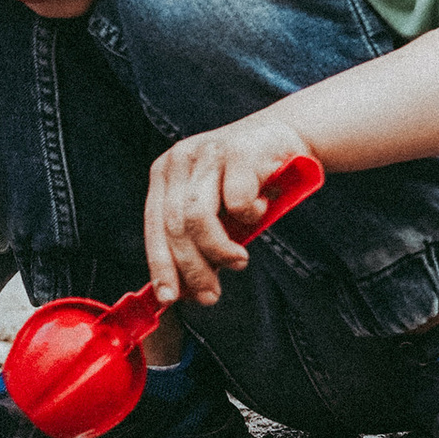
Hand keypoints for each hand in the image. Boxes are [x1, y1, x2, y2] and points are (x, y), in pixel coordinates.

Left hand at [141, 105, 320, 307]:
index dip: (160, 265)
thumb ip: (197, 242)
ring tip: (239, 261)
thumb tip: (186, 291)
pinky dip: (251, 216)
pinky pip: (237, 202)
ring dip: (219, 250)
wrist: (285, 139)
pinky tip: (259, 210)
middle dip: (192, 269)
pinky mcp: (238, 152)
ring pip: (198, 217)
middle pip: (174, 227)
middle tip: (211, 294)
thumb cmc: (246, 181)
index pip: (153, 226)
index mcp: (164, 174)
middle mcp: (180, 160)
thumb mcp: (216, 211)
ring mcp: (208, 153)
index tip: (169, 298)